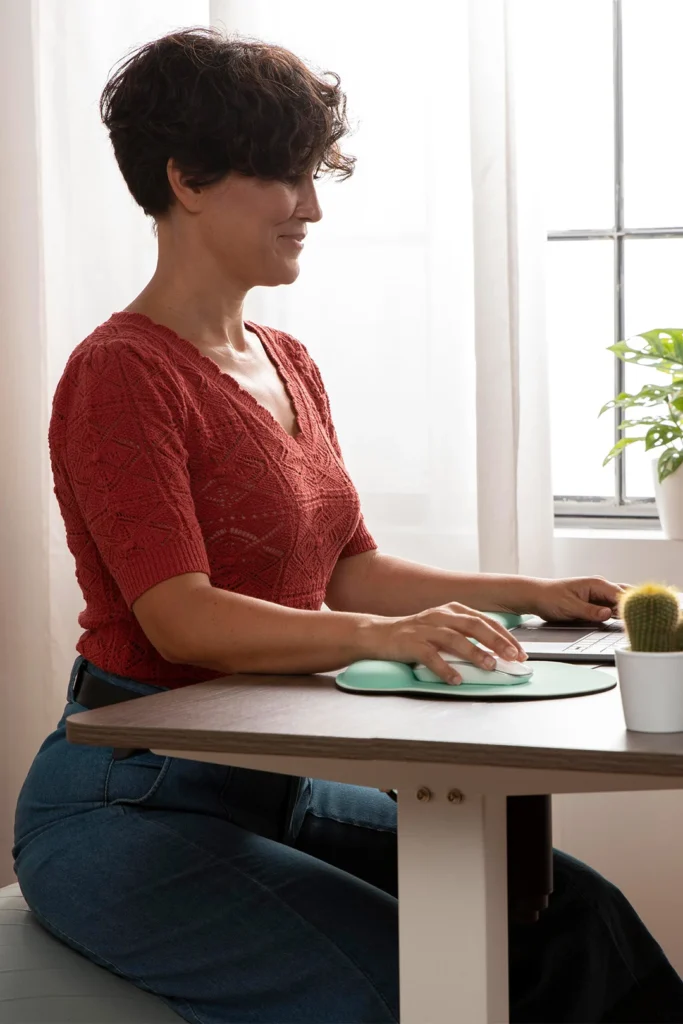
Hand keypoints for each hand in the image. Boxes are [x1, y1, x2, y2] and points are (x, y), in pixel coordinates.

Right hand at [361, 602, 526, 684]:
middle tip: (512, 656)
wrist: (379, 634)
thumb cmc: (417, 634)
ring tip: (489, 666)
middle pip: (473, 625)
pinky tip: (456, 679)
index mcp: (452, 610)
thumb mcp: (444, 627)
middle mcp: (441, 616)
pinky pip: (430, 656)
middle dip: (496, 641)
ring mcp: (425, 629)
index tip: (520, 651)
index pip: (484, 620)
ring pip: (454, 638)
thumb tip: (498, 652)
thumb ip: (467, 635)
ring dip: (474, 652)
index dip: (504, 635)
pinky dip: (445, 668)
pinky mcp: (411, 643)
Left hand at [525, 576, 628, 622]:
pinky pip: (612, 609)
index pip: (621, 594)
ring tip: (637, 623)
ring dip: (627, 612)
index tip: (638, 618)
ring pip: (620, 603)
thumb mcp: (569, 606)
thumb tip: (607, 613)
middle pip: (625, 596)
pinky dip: (619, 615)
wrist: (537, 596)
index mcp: (596, 584)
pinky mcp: (596, 603)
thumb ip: (589, 611)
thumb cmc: (550, 597)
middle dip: (634, 607)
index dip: (631, 606)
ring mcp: (599, 595)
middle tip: (642, 621)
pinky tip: (625, 623)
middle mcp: (601, 588)